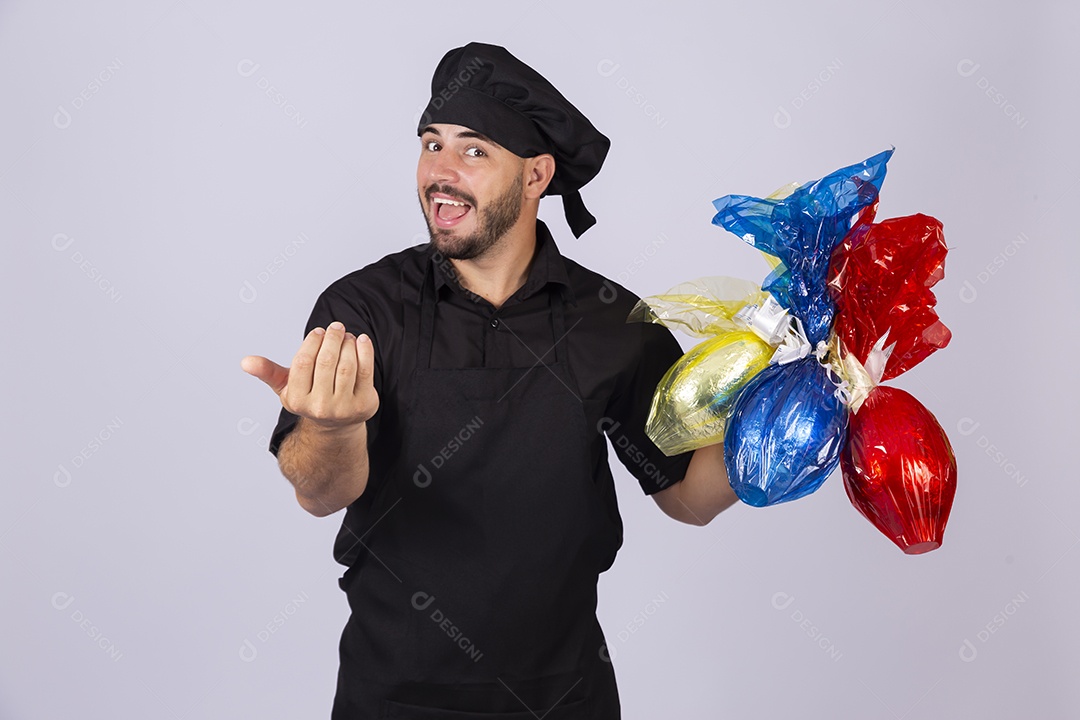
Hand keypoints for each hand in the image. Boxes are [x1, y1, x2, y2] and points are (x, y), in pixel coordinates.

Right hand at [241, 321, 378, 429]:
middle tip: (336, 327)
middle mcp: (319, 407)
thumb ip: (268, 372)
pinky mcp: (364, 405)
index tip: (318, 332)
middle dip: (331, 339)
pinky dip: (365, 352)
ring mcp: (343, 408)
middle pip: (326, 362)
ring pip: (347, 366)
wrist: (336, 424)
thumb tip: (245, 361)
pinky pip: (365, 372)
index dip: (311, 342)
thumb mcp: (286, 387)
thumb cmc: (310, 397)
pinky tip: (361, 340)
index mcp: (297, 400)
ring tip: (346, 335)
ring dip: (347, 344)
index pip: (303, 363)